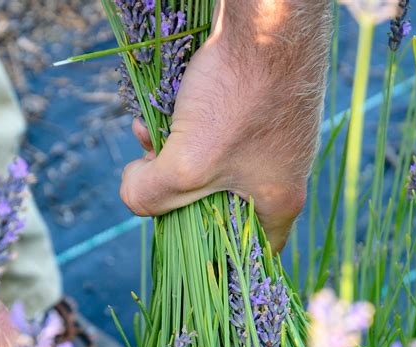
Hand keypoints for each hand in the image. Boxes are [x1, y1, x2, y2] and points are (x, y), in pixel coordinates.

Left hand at [121, 0, 330, 251]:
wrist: (267, 21)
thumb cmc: (238, 97)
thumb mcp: (187, 163)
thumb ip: (150, 194)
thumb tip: (133, 189)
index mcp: (278, 201)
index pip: (254, 251)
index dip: (216, 254)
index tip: (182, 239)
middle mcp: (282, 175)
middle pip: (221, 206)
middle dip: (177, 193)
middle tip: (152, 175)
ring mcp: (273, 142)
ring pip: (213, 168)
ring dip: (175, 157)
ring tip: (146, 137)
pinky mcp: (261, 112)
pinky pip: (217, 138)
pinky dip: (187, 132)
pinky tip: (159, 115)